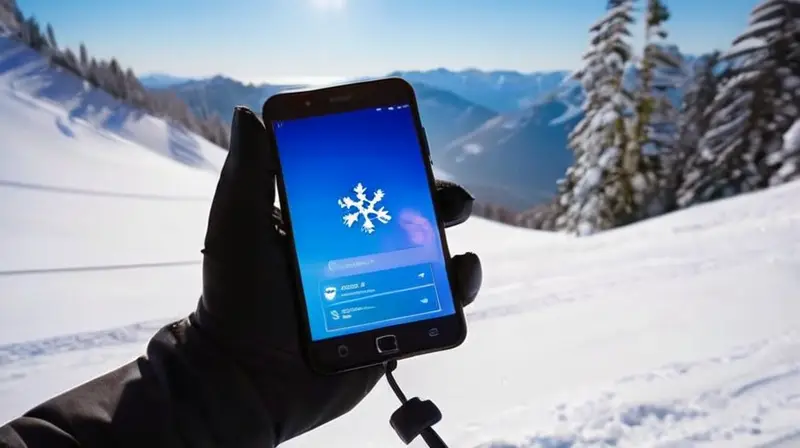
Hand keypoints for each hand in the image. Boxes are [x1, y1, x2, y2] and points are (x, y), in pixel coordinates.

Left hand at [192, 106, 481, 444]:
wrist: (249, 379)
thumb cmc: (237, 299)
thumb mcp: (237, 227)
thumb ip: (247, 173)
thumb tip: (250, 115)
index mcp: (324, 219)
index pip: (364, 176)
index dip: (390, 151)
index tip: (409, 131)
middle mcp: (357, 248)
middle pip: (407, 211)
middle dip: (434, 192)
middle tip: (444, 192)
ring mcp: (381, 286)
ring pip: (430, 252)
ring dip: (449, 233)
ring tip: (453, 224)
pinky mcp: (396, 323)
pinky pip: (440, 301)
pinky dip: (459, 286)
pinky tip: (461, 272)